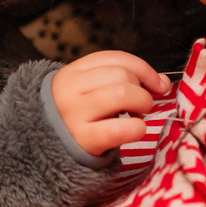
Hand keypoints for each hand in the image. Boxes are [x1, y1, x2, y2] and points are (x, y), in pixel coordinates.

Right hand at [51, 51, 171, 156]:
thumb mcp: (88, 91)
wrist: (43, 148)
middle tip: (140, 107)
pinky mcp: (83, 140)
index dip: (144, 69)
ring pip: (122, 94)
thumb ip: (120, 80)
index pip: (116, 58)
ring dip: (141, 105)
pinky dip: (136, 128)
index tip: (158, 84)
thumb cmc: (77, 118)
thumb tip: (162, 81)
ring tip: (137, 116)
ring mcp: (74, 114)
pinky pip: (119, 128)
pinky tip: (135, 131)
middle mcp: (70, 90)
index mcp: (72, 72)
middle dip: (142, 90)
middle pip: (121, 74)